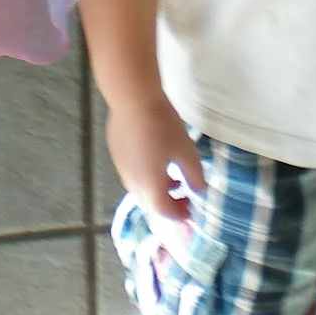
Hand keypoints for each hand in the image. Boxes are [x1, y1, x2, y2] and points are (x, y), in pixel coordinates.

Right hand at [106, 95, 205, 223]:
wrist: (133, 99)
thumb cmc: (162, 126)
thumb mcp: (186, 151)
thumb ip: (194, 176)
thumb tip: (198, 191)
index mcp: (150, 186)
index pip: (164, 211)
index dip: (179, 214)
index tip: (191, 210)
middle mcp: (132, 182)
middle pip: (149, 204)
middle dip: (168, 205)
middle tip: (184, 197)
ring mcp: (121, 168)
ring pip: (139, 189)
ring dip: (157, 190)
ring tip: (173, 178)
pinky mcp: (116, 154)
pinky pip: (132, 174)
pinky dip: (146, 177)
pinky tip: (156, 159)